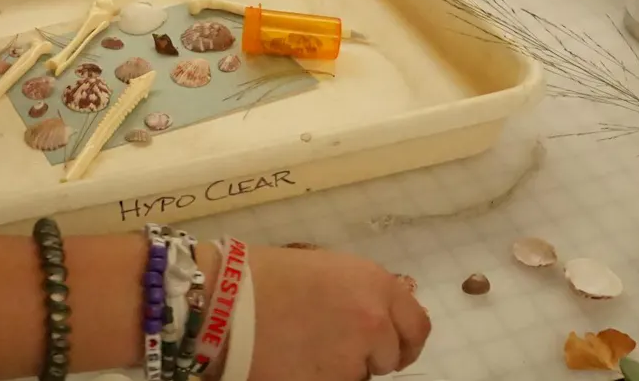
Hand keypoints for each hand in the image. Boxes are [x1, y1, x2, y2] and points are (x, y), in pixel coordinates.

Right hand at [244, 245, 430, 380]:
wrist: (222, 300)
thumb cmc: (265, 274)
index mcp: (376, 284)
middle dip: (368, 354)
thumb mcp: (326, 269)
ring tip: (304, 348)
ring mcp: (353, 360)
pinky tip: (292, 361)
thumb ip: (359, 294)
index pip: (417, 327)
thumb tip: (373, 317)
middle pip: (390, 356)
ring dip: (341, 367)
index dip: (402, 340)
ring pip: (359, 375)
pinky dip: (319, 377)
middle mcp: (374, 322)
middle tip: (333, 344)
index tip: (390, 346)